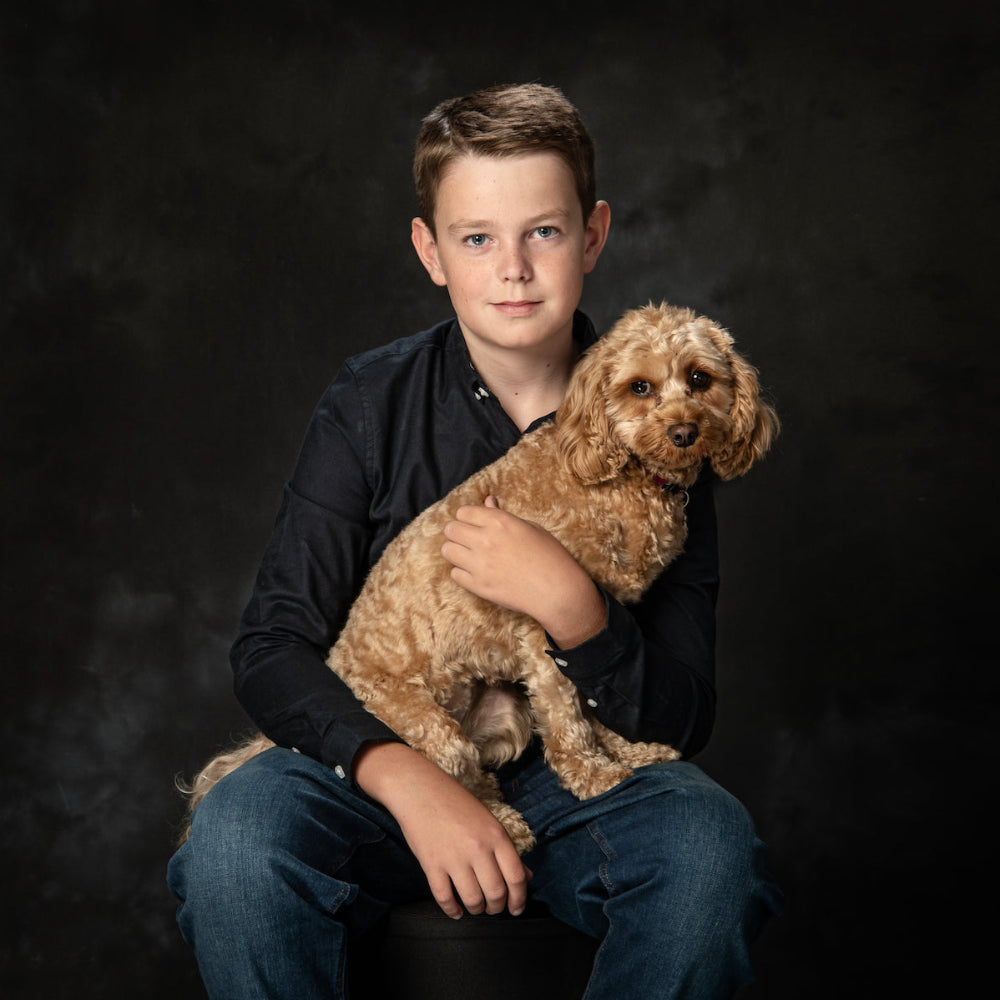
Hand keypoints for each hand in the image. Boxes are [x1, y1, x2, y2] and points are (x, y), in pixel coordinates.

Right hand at [354, 742, 530, 917]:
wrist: (420, 789)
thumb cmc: (455, 803)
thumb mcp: (488, 821)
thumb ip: (507, 850)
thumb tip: (527, 875)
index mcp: (496, 835)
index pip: (516, 876)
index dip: (519, 898)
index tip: (516, 909)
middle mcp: (478, 848)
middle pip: (496, 893)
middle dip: (497, 908)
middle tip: (494, 908)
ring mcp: (454, 857)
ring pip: (473, 900)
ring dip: (477, 910)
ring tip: (476, 907)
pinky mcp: (432, 864)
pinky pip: (445, 898)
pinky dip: (452, 910)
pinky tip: (456, 910)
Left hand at [441, 496, 605, 648]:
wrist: (558, 591)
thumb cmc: (550, 556)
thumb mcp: (530, 528)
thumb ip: (502, 515)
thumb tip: (487, 501)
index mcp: (500, 522)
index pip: (463, 512)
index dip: (467, 517)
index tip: (474, 524)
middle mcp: (486, 540)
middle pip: (451, 529)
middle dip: (457, 532)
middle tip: (467, 538)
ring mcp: (480, 564)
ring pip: (447, 550)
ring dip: (456, 550)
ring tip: (469, 555)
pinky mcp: (479, 586)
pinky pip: (455, 574)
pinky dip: (462, 572)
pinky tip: (475, 572)